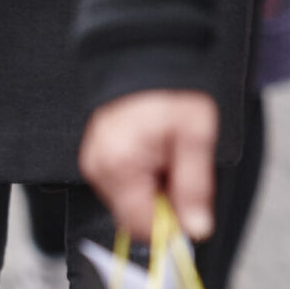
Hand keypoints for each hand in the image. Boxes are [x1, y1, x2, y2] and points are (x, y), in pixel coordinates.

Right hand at [79, 90, 220, 241]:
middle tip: (180, 170)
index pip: (141, 225)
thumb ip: (194, 188)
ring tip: (167, 158)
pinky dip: (142, 179)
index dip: (169, 225)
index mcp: (120, 166)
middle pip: (133, 216)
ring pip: (128, 202)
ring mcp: (93, 165)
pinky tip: (153, 156)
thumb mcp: (196, 138)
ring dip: (153, 191)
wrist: (146, 60)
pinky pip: (121, 186)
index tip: (191, 210)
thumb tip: (196, 228)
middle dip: (163, 204)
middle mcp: (99, 169)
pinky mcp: (95, 160)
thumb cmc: (171, 92)